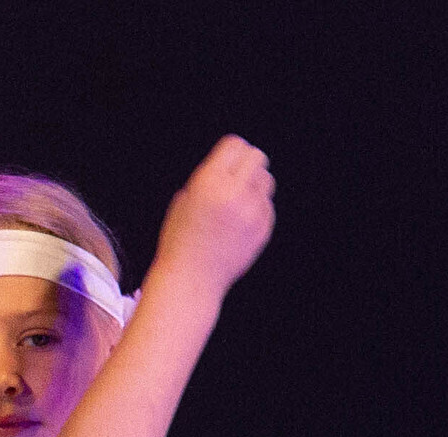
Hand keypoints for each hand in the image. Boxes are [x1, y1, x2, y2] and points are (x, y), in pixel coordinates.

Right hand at [149, 136, 273, 294]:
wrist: (190, 280)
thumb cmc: (180, 240)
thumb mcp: (183, 202)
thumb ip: (208, 179)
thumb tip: (234, 165)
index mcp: (208, 182)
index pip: (235, 145)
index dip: (231, 151)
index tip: (228, 160)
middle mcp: (233, 193)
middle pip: (257, 157)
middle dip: (247, 164)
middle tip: (237, 177)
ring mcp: (251, 211)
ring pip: (266, 181)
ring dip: (254, 186)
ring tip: (236, 203)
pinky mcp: (263, 228)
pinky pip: (266, 206)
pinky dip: (255, 211)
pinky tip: (237, 227)